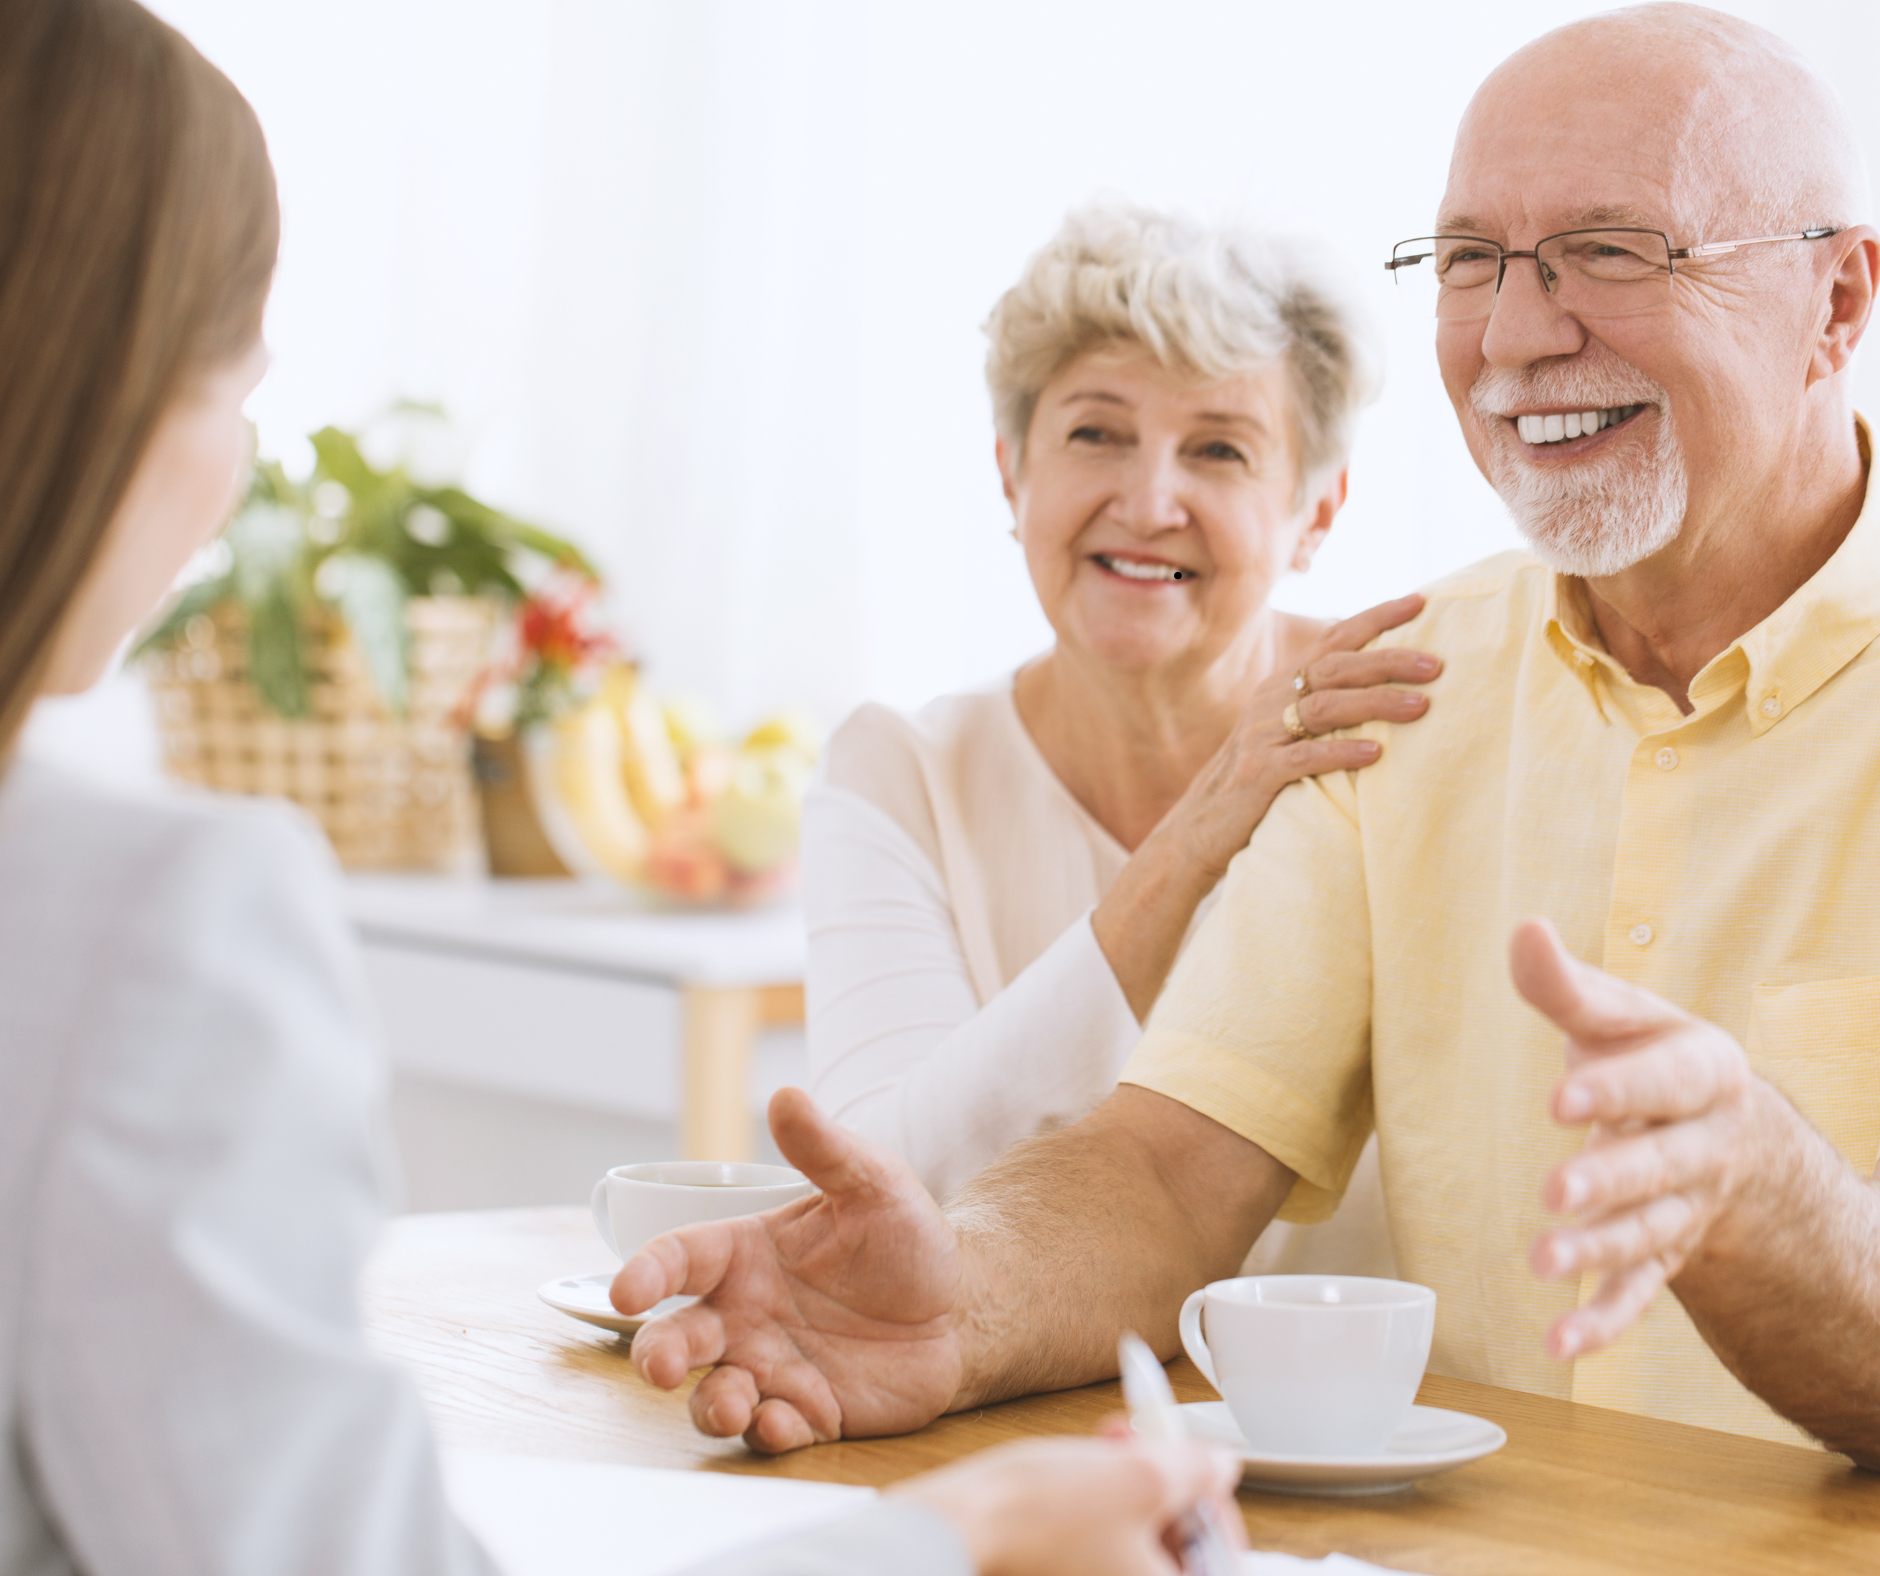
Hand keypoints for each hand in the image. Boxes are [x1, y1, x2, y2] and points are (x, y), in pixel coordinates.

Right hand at [615, 1087, 964, 1451]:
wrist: (960, 1306)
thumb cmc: (905, 1239)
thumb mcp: (872, 1183)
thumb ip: (825, 1149)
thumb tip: (786, 1093)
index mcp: (745, 1254)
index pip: (678, 1258)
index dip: (645, 1272)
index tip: (626, 1292)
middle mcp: (744, 1314)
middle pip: (677, 1338)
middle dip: (657, 1356)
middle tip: (659, 1367)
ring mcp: (772, 1367)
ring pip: (713, 1395)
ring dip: (710, 1405)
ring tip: (732, 1403)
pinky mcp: (808, 1413)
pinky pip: (772, 1431)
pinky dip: (769, 1432)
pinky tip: (786, 1422)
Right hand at [893, 1432, 1243, 1575]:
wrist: (959, 1527)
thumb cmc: (1037, 1518)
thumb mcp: (1139, 1476)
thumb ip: (1196, 1471)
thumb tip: (1218, 1467)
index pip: (1221, 1561)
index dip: (1215, 1506)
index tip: (1201, 1469)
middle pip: (1179, 1550)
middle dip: (1170, 1485)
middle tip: (1154, 1444)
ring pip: (1138, 1539)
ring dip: (1134, 1484)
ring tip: (1113, 1441)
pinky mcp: (1063, 1574)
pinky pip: (1102, 1543)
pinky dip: (1104, 1501)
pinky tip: (1089, 1463)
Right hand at [1163, 592, 1439, 883]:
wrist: (1201, 829)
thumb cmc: (1260, 781)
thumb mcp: (1290, 734)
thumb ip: (1327, 709)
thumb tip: (1394, 691)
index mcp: (1282, 685)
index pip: (1333, 639)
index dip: (1376, 618)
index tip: (1420, 601)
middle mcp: (1271, 700)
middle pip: (1335, 667)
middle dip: (1388, 660)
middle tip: (1435, 665)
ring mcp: (1262, 735)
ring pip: (1325, 706)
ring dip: (1376, 703)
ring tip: (1420, 706)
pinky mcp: (1259, 773)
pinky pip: (1305, 757)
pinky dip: (1342, 752)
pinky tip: (1376, 753)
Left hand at [1509, 917, 1790, 1358]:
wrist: (1721, 1129)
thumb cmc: (1649, 1057)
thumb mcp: (1619, 1017)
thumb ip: (1566, 985)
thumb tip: (1522, 928)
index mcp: (1704, 1072)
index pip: (1662, 1082)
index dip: (1616, 1090)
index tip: (1560, 1096)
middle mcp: (1706, 1145)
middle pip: (1660, 1167)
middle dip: (1612, 1181)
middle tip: (1557, 1191)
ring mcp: (1688, 1207)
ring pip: (1649, 1234)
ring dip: (1599, 1250)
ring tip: (1544, 1262)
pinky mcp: (1664, 1255)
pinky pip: (1640, 1296)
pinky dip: (1603, 1322)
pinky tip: (1560, 1345)